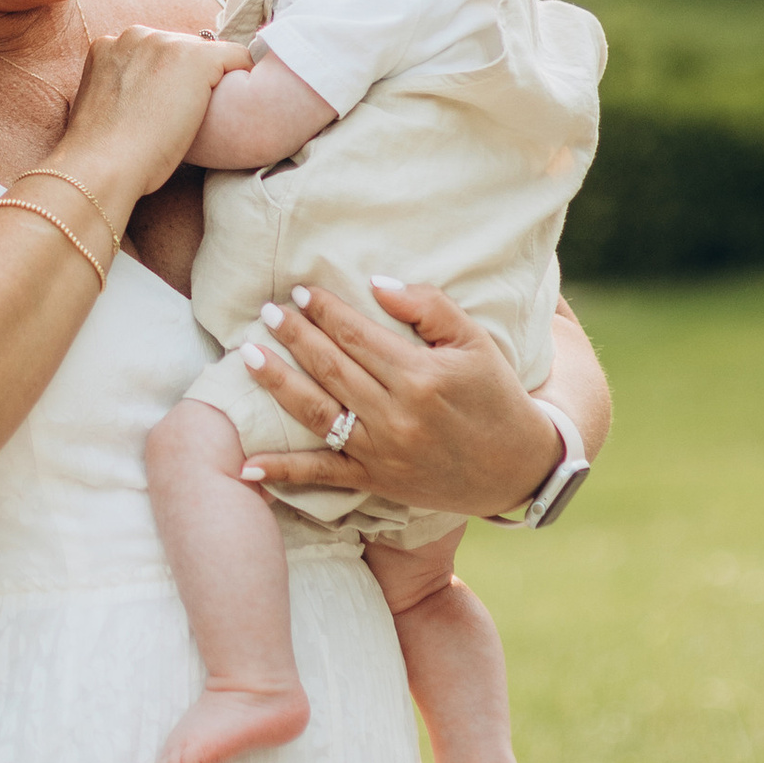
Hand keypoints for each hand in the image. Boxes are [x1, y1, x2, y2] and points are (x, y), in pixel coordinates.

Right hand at [57, 24, 249, 208]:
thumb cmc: (102, 152)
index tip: (167, 106)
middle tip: (183, 116)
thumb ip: (122, 87)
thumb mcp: (104, 105)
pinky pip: (237, 57)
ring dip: (209, 79)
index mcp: (109, 45)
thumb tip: (146, 96)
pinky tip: (239, 103)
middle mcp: (137, 35)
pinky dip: (242, 77)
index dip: (165, 80)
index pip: (154, 52)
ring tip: (203, 114)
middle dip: (186, 77)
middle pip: (181, 48)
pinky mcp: (197, 58)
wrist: (105, 164)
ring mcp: (167, 43)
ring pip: (206, 54)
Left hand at [236, 278, 569, 520]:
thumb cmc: (495, 396)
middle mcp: (396, 415)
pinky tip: (246, 465)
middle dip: (295, 337)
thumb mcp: (474, 341)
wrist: (516, 468)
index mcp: (420, 377)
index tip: (298, 292)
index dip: (325, 312)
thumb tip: (376, 282)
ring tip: (248, 356)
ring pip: (317, 413)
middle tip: (266, 312)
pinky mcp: (374, 480)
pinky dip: (283, 471)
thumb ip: (429, 306)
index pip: (357, 336)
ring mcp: (382, 452)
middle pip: (331, 368)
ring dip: (277, 384)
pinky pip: (321, 475)